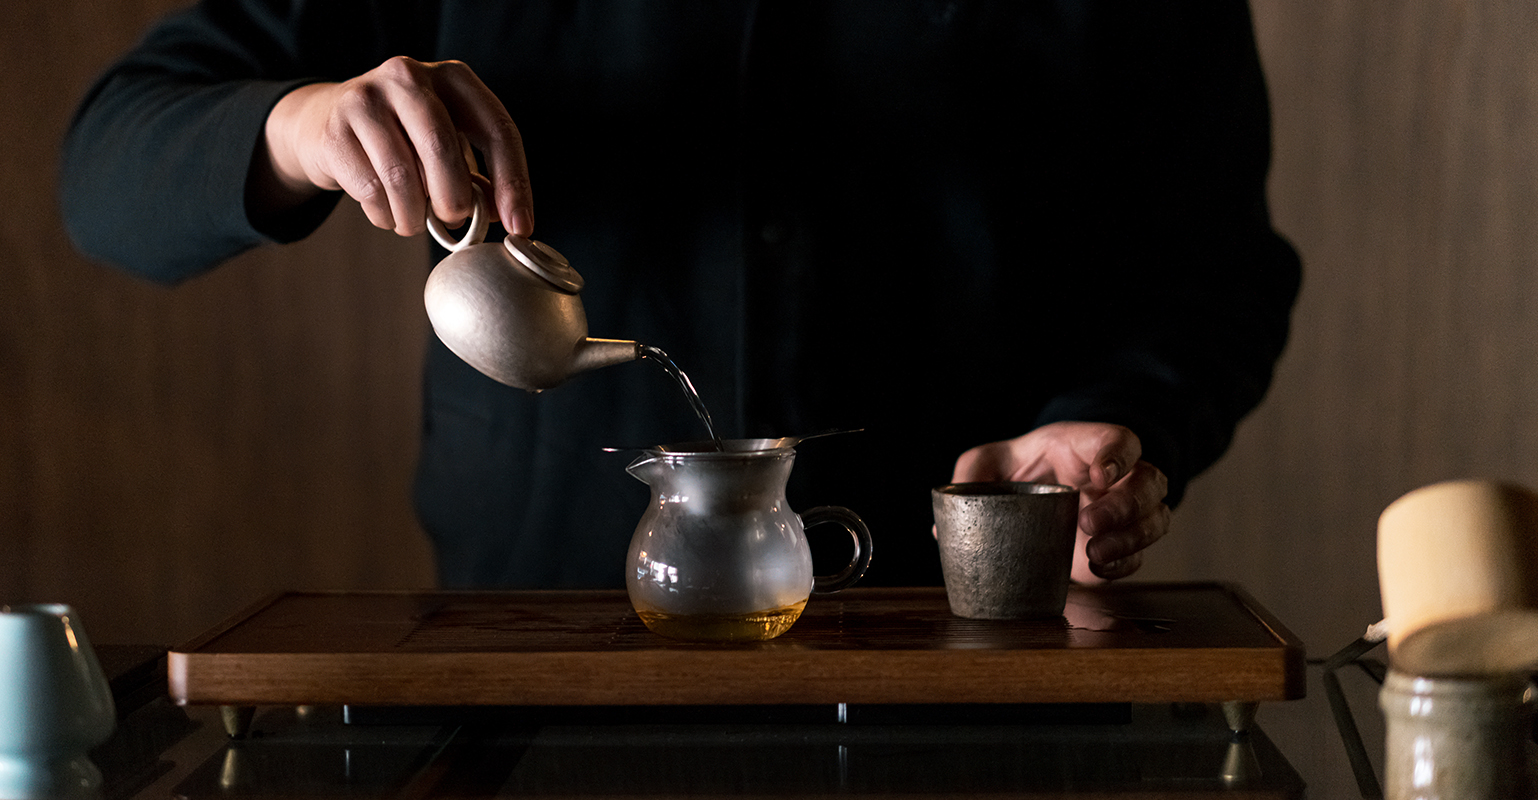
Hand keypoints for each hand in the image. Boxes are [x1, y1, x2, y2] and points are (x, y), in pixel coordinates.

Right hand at [253, 57, 532, 237]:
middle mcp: (408, 76)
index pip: (497, 129)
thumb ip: (476, 177)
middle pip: (443, 147)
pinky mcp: (334, 128)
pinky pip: (370, 188)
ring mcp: (366, 98)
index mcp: (452, 78)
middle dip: (454, 199)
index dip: (513, 183)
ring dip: (415, 216)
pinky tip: (386, 212)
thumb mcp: (444, 145)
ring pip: (402, 174)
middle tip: (453, 221)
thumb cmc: (401, 139)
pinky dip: (385, 215)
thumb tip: (507, 219)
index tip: (520, 227)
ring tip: (414, 223)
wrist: (322, 122)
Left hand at [951, 421, 1170, 582]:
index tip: (1102, 472)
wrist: (1036, 495)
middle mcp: (1117, 477)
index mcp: (1087, 446)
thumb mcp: (989, 462)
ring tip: (1094, 552)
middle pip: (1150, 481)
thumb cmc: (1019, 468)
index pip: (1119, 440)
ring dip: (1132, 538)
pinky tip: (1098, 568)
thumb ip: (969, 477)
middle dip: (1127, 503)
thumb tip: (944, 526)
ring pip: (1156, 519)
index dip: (1118, 453)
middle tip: (1089, 520)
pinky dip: (1122, 565)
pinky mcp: (1120, 546)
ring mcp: (1125, 513)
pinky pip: (1138, 557)